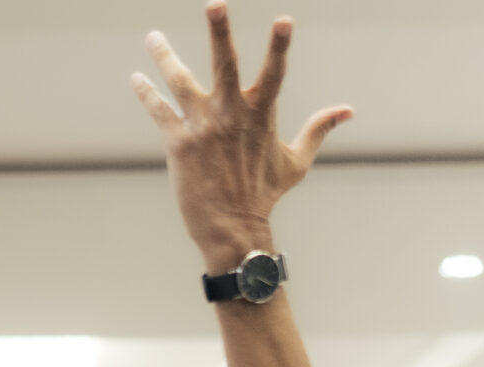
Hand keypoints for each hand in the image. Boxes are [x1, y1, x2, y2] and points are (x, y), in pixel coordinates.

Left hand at [132, 4, 352, 268]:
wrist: (231, 228)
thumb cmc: (264, 194)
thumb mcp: (296, 161)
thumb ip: (318, 129)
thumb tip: (347, 110)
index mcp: (260, 113)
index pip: (274, 71)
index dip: (279, 45)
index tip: (284, 19)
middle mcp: (231, 114)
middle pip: (224, 63)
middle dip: (219, 32)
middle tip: (214, 1)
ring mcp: (203, 127)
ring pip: (180, 82)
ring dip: (165, 57)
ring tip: (152, 36)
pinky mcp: (178, 144)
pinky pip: (159, 111)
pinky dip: (146, 94)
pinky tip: (136, 77)